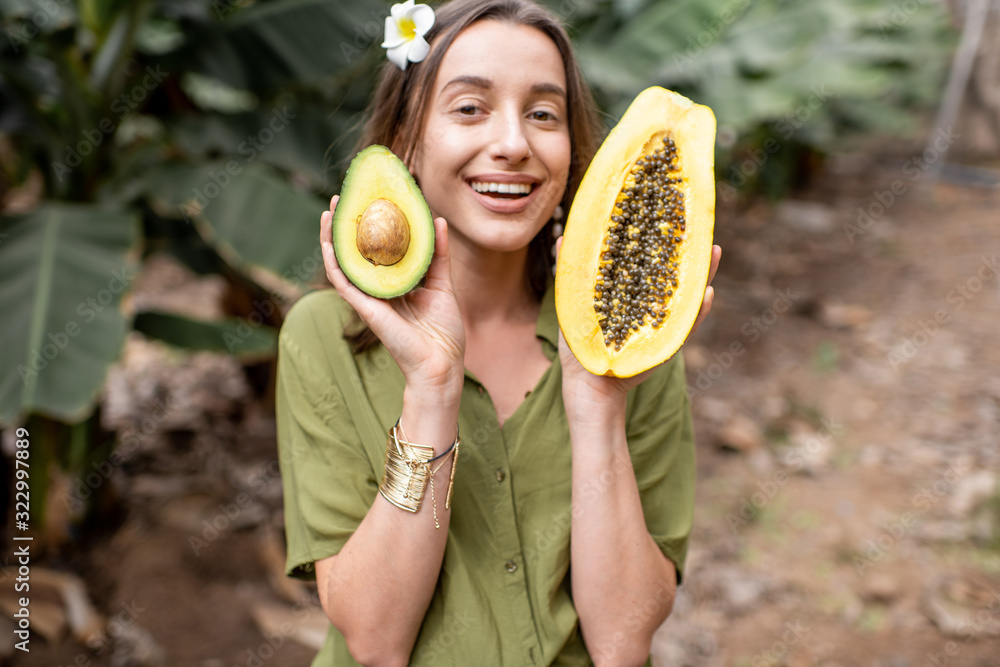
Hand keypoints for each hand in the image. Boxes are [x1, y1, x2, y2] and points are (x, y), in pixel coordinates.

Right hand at [320, 196, 465, 391]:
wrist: (441, 362)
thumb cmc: (443, 330)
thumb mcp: (443, 283)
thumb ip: (438, 253)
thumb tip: (437, 220)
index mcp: (394, 283)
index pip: (376, 249)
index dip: (369, 225)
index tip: (368, 200)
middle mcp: (377, 288)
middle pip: (355, 252)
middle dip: (347, 225)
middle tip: (342, 198)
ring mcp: (369, 298)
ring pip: (342, 263)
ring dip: (332, 237)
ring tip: (330, 211)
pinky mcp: (365, 308)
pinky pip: (343, 281)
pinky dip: (333, 261)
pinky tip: (328, 241)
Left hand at [558, 241, 720, 422]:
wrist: (586, 388)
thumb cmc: (580, 348)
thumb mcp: (574, 306)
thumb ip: (572, 276)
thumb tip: (563, 239)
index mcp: (630, 294)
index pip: (648, 261)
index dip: (660, 240)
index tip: (668, 213)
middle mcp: (649, 307)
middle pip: (673, 274)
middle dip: (688, 251)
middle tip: (701, 226)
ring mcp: (660, 325)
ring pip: (687, 296)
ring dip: (702, 275)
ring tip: (712, 252)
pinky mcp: (664, 344)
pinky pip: (687, 327)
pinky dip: (698, 311)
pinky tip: (707, 294)